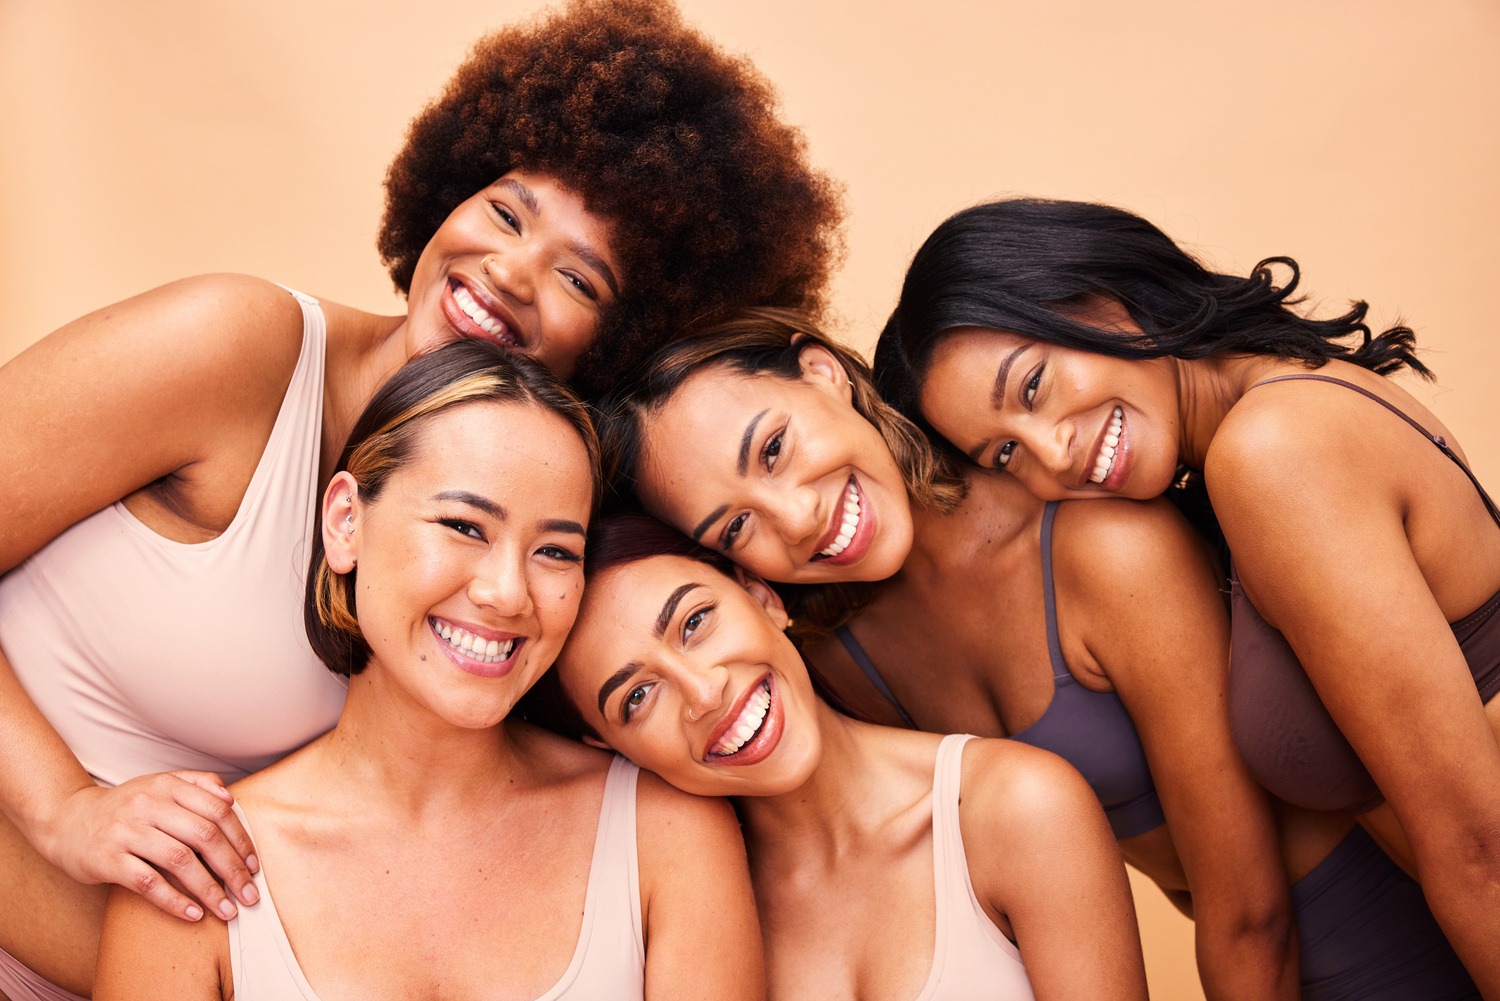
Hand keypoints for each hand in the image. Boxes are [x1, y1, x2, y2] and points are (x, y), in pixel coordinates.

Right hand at [41, 771, 259, 921]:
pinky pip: (148, 882)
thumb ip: (196, 784)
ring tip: (227, 910)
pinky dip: (174, 900)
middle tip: (249, 894)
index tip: (254, 866)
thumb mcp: (159, 785)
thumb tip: (231, 797)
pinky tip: (194, 913)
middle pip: (204, 836)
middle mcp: (148, 805)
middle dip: (233, 869)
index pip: (218, 811)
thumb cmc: (124, 807)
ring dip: (209, 889)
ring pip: (179, 860)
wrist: (66, 820)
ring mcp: (126, 832)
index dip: (241, 840)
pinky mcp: (107, 859)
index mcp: (167, 786)